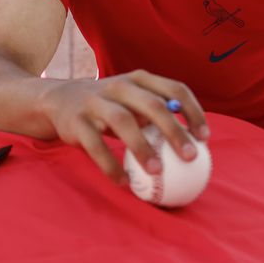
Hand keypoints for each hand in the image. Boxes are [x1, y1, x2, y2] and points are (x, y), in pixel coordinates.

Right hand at [38, 69, 207, 184]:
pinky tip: (124, 182)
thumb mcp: (132, 100)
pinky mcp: (76, 121)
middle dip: (174, 130)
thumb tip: (195, 140)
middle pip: (152, 105)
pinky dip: (111, 165)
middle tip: (190, 157)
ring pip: (123, 122)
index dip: (193, 111)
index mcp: (138, 80)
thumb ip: (158, 112)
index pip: (174, 88)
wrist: (59, 100)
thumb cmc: (109, 105)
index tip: (204, 137)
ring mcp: (95, 102)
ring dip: (143, 148)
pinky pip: (96, 145)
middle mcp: (118, 86)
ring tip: (158, 172)